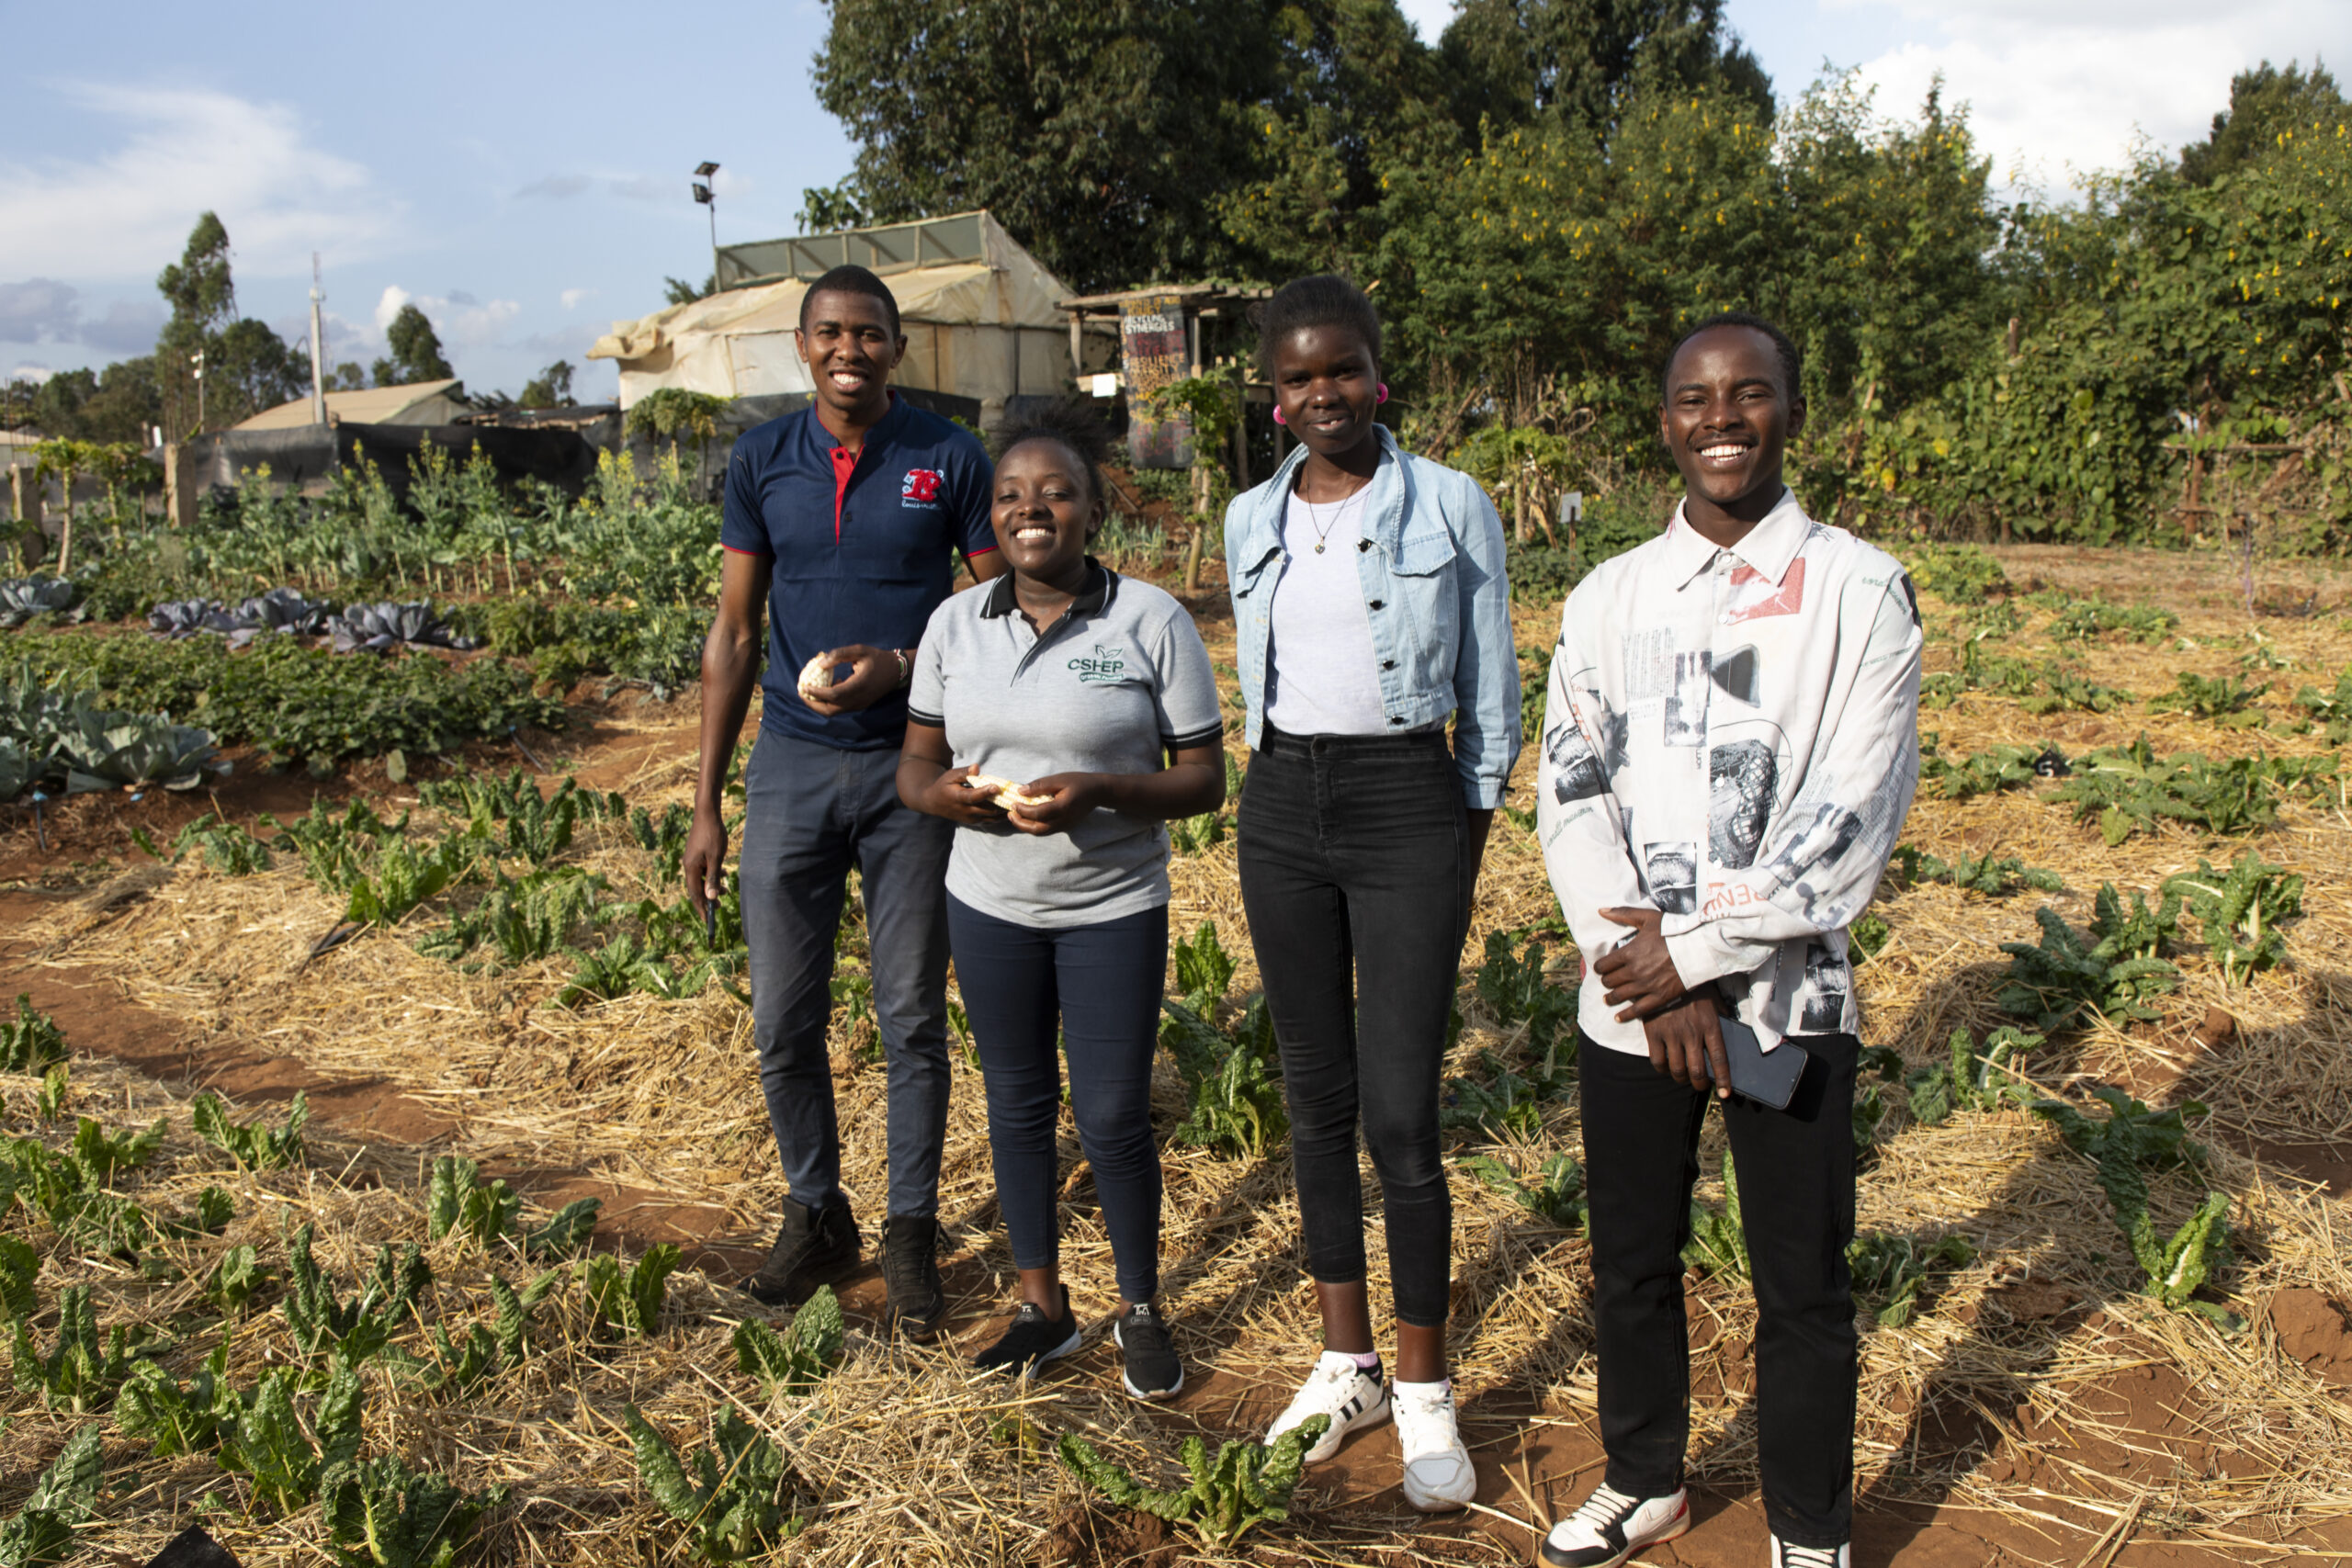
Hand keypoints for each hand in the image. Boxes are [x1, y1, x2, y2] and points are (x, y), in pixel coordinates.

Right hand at [681, 807, 728, 917]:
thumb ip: (713, 879)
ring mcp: (692, 859)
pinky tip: (723, 872)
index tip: (708, 920)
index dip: (701, 907)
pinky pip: (703, 869)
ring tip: (726, 890)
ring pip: (701, 878)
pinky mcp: (696, 854)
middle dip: (708, 898)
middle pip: (697, 888)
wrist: (707, 813)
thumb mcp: (716, 859)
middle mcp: (688, 865)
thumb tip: (711, 898)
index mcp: (691, 868)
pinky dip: (712, 874)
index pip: (695, 894)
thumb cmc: (713, 835)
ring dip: (712, 885)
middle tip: (720, 906)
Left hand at [801, 644, 900, 714]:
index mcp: (858, 686)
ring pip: (834, 711)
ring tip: (809, 692)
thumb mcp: (859, 650)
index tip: (804, 686)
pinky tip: (827, 688)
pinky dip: (829, 702)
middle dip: (812, 703)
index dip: (816, 692)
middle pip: (830, 709)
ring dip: (819, 704)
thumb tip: (820, 664)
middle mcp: (858, 699)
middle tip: (801, 692)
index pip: (833, 695)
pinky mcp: (860, 705)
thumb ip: (839, 654)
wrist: (896, 671)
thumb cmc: (877, 658)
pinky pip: (840, 708)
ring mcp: (859, 704)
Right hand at [921, 765, 1016, 825]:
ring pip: (991, 816)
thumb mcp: (950, 776)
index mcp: (958, 798)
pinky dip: (1001, 816)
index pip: (973, 796)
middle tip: (1016, 795)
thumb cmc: (944, 785)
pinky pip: (991, 821)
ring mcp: (970, 818)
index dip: (985, 792)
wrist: (934, 803)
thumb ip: (964, 772)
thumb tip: (977, 767)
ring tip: (1018, 802)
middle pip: (987, 808)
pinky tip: (1013, 809)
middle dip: (1002, 802)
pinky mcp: (975, 822)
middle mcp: (965, 811)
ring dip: (1004, 810)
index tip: (997, 787)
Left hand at [1003, 773, 1105, 834]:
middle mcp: (1064, 820)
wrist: (1097, 792)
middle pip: (1038, 829)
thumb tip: (1020, 791)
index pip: (1038, 813)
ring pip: (1041, 832)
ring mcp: (1065, 826)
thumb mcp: (1059, 779)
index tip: (1013, 803)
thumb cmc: (1078, 782)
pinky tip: (1028, 817)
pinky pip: (1047, 830)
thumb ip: (1040, 785)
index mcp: (1063, 807)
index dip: (1023, 810)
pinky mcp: (1065, 827)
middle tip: (1010, 814)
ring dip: (1026, 827)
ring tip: (1015, 817)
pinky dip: (1035, 826)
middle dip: (1021, 824)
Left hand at [1595, 905, 1689, 1021]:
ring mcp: (1646, 985)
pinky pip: (1637, 1010)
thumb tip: (1600, 910)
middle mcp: (1634, 971)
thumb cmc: (1673, 932)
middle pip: (1609, 981)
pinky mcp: (1659, 997)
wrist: (1698, 948)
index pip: (1603, 966)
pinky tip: (1618, 1017)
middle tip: (1608, 981)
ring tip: (1608, 999)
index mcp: (1629, 953)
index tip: (1602, 969)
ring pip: (1619, 996)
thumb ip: (1622, 914)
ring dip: (1610, 998)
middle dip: (1606, 981)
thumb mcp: (1648, 918)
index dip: (1600, 968)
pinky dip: (1625, 1015)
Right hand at [1642, 991, 1730, 1099]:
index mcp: (1710, 1025)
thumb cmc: (1694, 987)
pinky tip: (1666, 1067)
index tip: (1725, 1094)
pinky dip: (1662, 1069)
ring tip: (1684, 1078)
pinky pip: (1657, 1060)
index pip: (1720, 1060)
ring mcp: (1671, 1034)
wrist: (1666, 970)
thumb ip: (1721, 1018)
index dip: (1723, 1080)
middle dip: (1700, 1084)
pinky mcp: (1654, 1032)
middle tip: (1701, 1086)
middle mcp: (1692, 1033)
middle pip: (1697, 1071)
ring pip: (1677, 1069)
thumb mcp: (1714, 1000)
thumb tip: (1732, 1034)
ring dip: (1682, 1079)